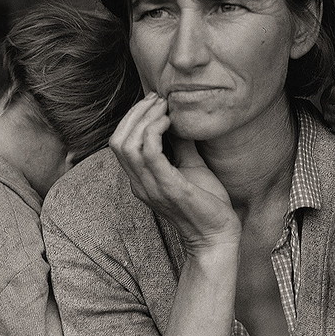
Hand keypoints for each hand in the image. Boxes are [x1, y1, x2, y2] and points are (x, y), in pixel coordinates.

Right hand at [109, 92, 240, 253]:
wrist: (217, 236)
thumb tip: (180, 118)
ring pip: (127, 145)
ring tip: (164, 107)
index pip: (119, 143)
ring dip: (144, 118)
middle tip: (158, 99)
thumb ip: (181, 145)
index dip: (132, 118)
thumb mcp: (190, 167)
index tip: (154, 101)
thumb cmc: (205, 203)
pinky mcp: (168, 188)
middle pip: (117, 141)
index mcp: (141, 179)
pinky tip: (170, 122)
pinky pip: (149, 154)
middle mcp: (139, 184)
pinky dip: (155, 131)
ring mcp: (151, 187)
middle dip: (135, 113)